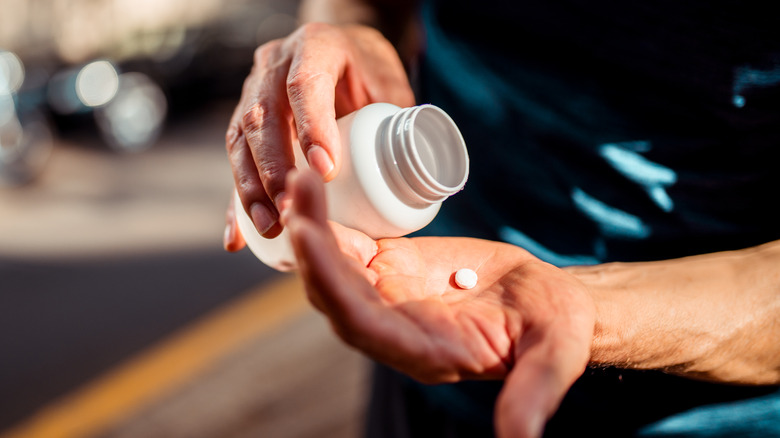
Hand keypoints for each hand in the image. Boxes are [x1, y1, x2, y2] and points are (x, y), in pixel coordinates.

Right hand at [224, 22, 414, 248]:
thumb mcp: (390, 84)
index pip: (305, 84)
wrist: (343, 53)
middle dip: (273, 168)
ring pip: (240, 139)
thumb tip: (413, 173)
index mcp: (315, 47)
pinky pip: (236, 161)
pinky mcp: (243, 121)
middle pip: (262, 116)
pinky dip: (236, 201)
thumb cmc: (369, 72)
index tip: (326, 172)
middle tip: (291, 208)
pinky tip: (238, 236)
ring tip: (271, 226)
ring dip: (251, 188)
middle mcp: (274, 65)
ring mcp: (253, 91)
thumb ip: (398, 120)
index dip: (312, 127)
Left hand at [284, 170, 595, 437]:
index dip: (333, 284)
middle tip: (298, 190)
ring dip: (312, 227)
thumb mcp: (552, 356)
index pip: (363, 325)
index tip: (310, 238)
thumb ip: (533, 393)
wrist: (545, 301)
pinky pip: (350, 247)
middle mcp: (393, 329)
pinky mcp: (391, 268)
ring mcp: (387, 297)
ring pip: (333, 267)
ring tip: (301, 177)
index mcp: (423, 353)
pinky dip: (330, 220)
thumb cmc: (553, 329)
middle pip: (334, 293)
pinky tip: (315, 186)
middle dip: (311, 247)